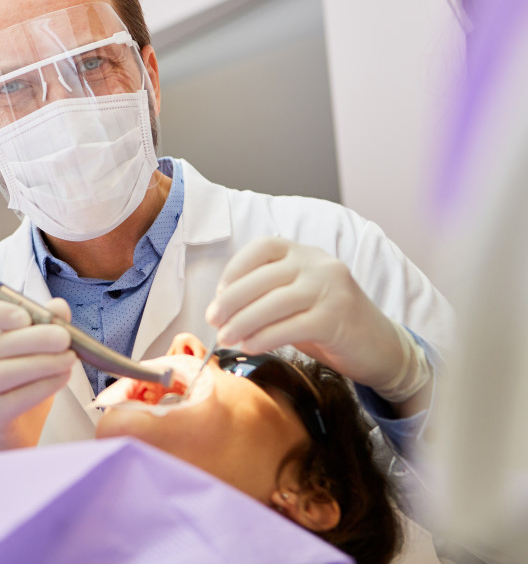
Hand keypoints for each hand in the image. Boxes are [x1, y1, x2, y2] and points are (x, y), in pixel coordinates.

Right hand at [0, 297, 77, 452]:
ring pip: (6, 372)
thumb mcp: (26, 350)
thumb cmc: (15, 383)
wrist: (6, 433)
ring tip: (70, 358)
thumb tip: (58, 307)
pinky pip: (17, 398)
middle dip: (34, 339)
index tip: (25, 315)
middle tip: (64, 337)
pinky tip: (62, 378)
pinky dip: (44, 386)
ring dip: (43, 363)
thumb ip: (40, 323)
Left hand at [205, 237, 403, 388]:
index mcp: (305, 252)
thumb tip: (221, 308)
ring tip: (225, 338)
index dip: (235, 268)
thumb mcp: (297, 297)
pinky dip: (264, 338)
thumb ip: (266, 294)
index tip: (219, 292)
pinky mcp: (336, 318)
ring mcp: (330, 289)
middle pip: (263, 278)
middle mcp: (318, 264)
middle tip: (213, 320)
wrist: (381, 346)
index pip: (263, 247)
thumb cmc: (328, 321)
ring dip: (242, 322)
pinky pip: (290, 326)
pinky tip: (249, 346)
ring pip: (274, 302)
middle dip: (231, 301)